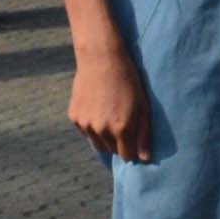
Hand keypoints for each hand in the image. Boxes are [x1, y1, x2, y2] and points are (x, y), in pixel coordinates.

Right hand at [66, 41, 156, 161]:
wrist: (101, 59)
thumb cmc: (128, 81)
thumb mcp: (143, 106)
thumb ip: (144, 135)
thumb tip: (144, 159)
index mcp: (121, 129)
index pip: (127, 156)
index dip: (132, 151)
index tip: (135, 141)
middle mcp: (101, 130)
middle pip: (112, 151)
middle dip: (119, 143)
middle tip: (123, 123)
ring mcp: (85, 124)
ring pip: (97, 144)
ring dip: (105, 137)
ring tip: (110, 115)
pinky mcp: (74, 117)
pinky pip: (85, 131)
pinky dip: (92, 126)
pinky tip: (98, 108)